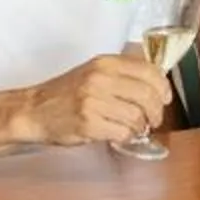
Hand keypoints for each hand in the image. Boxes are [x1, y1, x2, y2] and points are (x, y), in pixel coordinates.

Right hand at [22, 54, 167, 145]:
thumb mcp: (93, 72)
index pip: (149, 71)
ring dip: (141, 127)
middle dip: (157, 111)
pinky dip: (127, 136)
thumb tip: (156, 83)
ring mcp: (94, 102)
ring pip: (137, 116)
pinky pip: (123, 132)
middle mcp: (100, 79)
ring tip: (134, 128)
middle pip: (147, 95)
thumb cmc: (66, 93)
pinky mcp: (88, 124)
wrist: (34, 111)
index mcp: (105, 63)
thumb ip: (122, 74)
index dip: (163, 87)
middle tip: (154, 119)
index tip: (165, 98)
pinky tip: (121, 134)